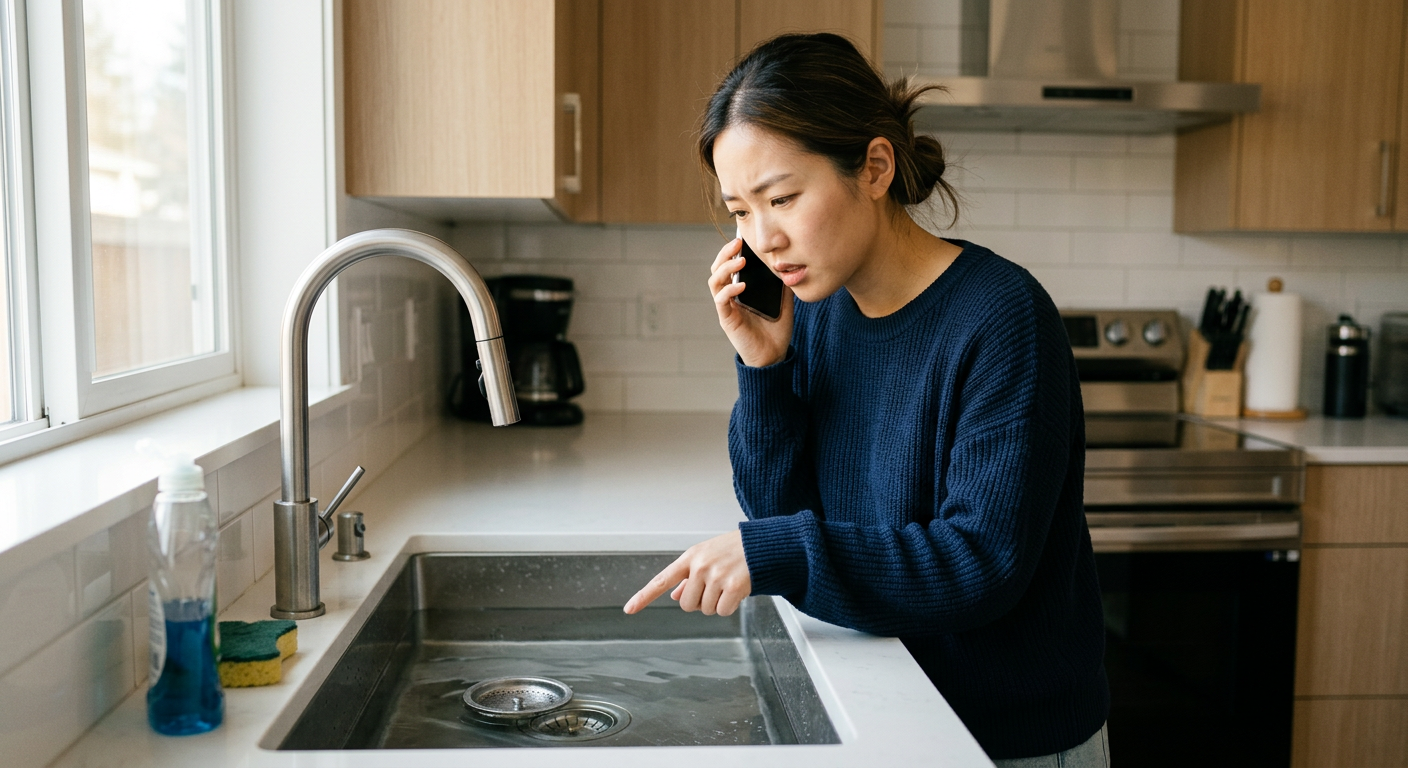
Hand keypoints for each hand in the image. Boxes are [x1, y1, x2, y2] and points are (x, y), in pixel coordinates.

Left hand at [623, 530, 751, 615]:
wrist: (761, 545)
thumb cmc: (732, 550)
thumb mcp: (706, 556)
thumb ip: (688, 577)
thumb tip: (675, 595)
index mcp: (690, 558)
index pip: (662, 580)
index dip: (644, 596)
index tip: (629, 609)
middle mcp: (700, 567)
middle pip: (687, 604)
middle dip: (700, 602)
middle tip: (715, 587)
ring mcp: (716, 576)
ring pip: (706, 609)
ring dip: (717, 603)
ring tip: (728, 584)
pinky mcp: (734, 587)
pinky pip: (723, 611)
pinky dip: (730, 606)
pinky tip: (737, 591)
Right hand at [708, 238, 793, 367]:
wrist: (774, 356)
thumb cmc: (776, 329)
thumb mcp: (783, 300)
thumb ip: (782, 283)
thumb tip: (787, 263)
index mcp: (740, 290)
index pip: (730, 265)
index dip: (731, 250)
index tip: (741, 236)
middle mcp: (730, 296)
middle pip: (717, 268)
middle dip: (724, 253)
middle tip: (737, 242)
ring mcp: (727, 307)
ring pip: (714, 281)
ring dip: (725, 268)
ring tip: (740, 261)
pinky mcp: (727, 319)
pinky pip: (721, 300)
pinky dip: (729, 290)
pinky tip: (741, 285)